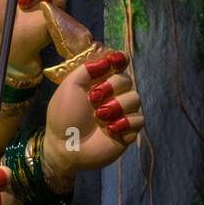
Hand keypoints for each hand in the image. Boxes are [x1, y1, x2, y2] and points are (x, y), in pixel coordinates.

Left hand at [43, 51, 142, 176]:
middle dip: (112, 87)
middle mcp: (111, 95)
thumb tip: (109, 59)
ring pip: (136, 99)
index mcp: (97, 82)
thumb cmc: (64, 116)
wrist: (66, 146)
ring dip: (117, 107)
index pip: (116, 65)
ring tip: (100, 117)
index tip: (117, 61)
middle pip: (127, 79)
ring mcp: (121, 112)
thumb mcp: (70, 87)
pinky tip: (111, 130)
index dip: (119, 61)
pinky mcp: (129, 129)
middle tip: (94, 99)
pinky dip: (125, 123)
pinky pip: (139, 119)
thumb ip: (87, 69)